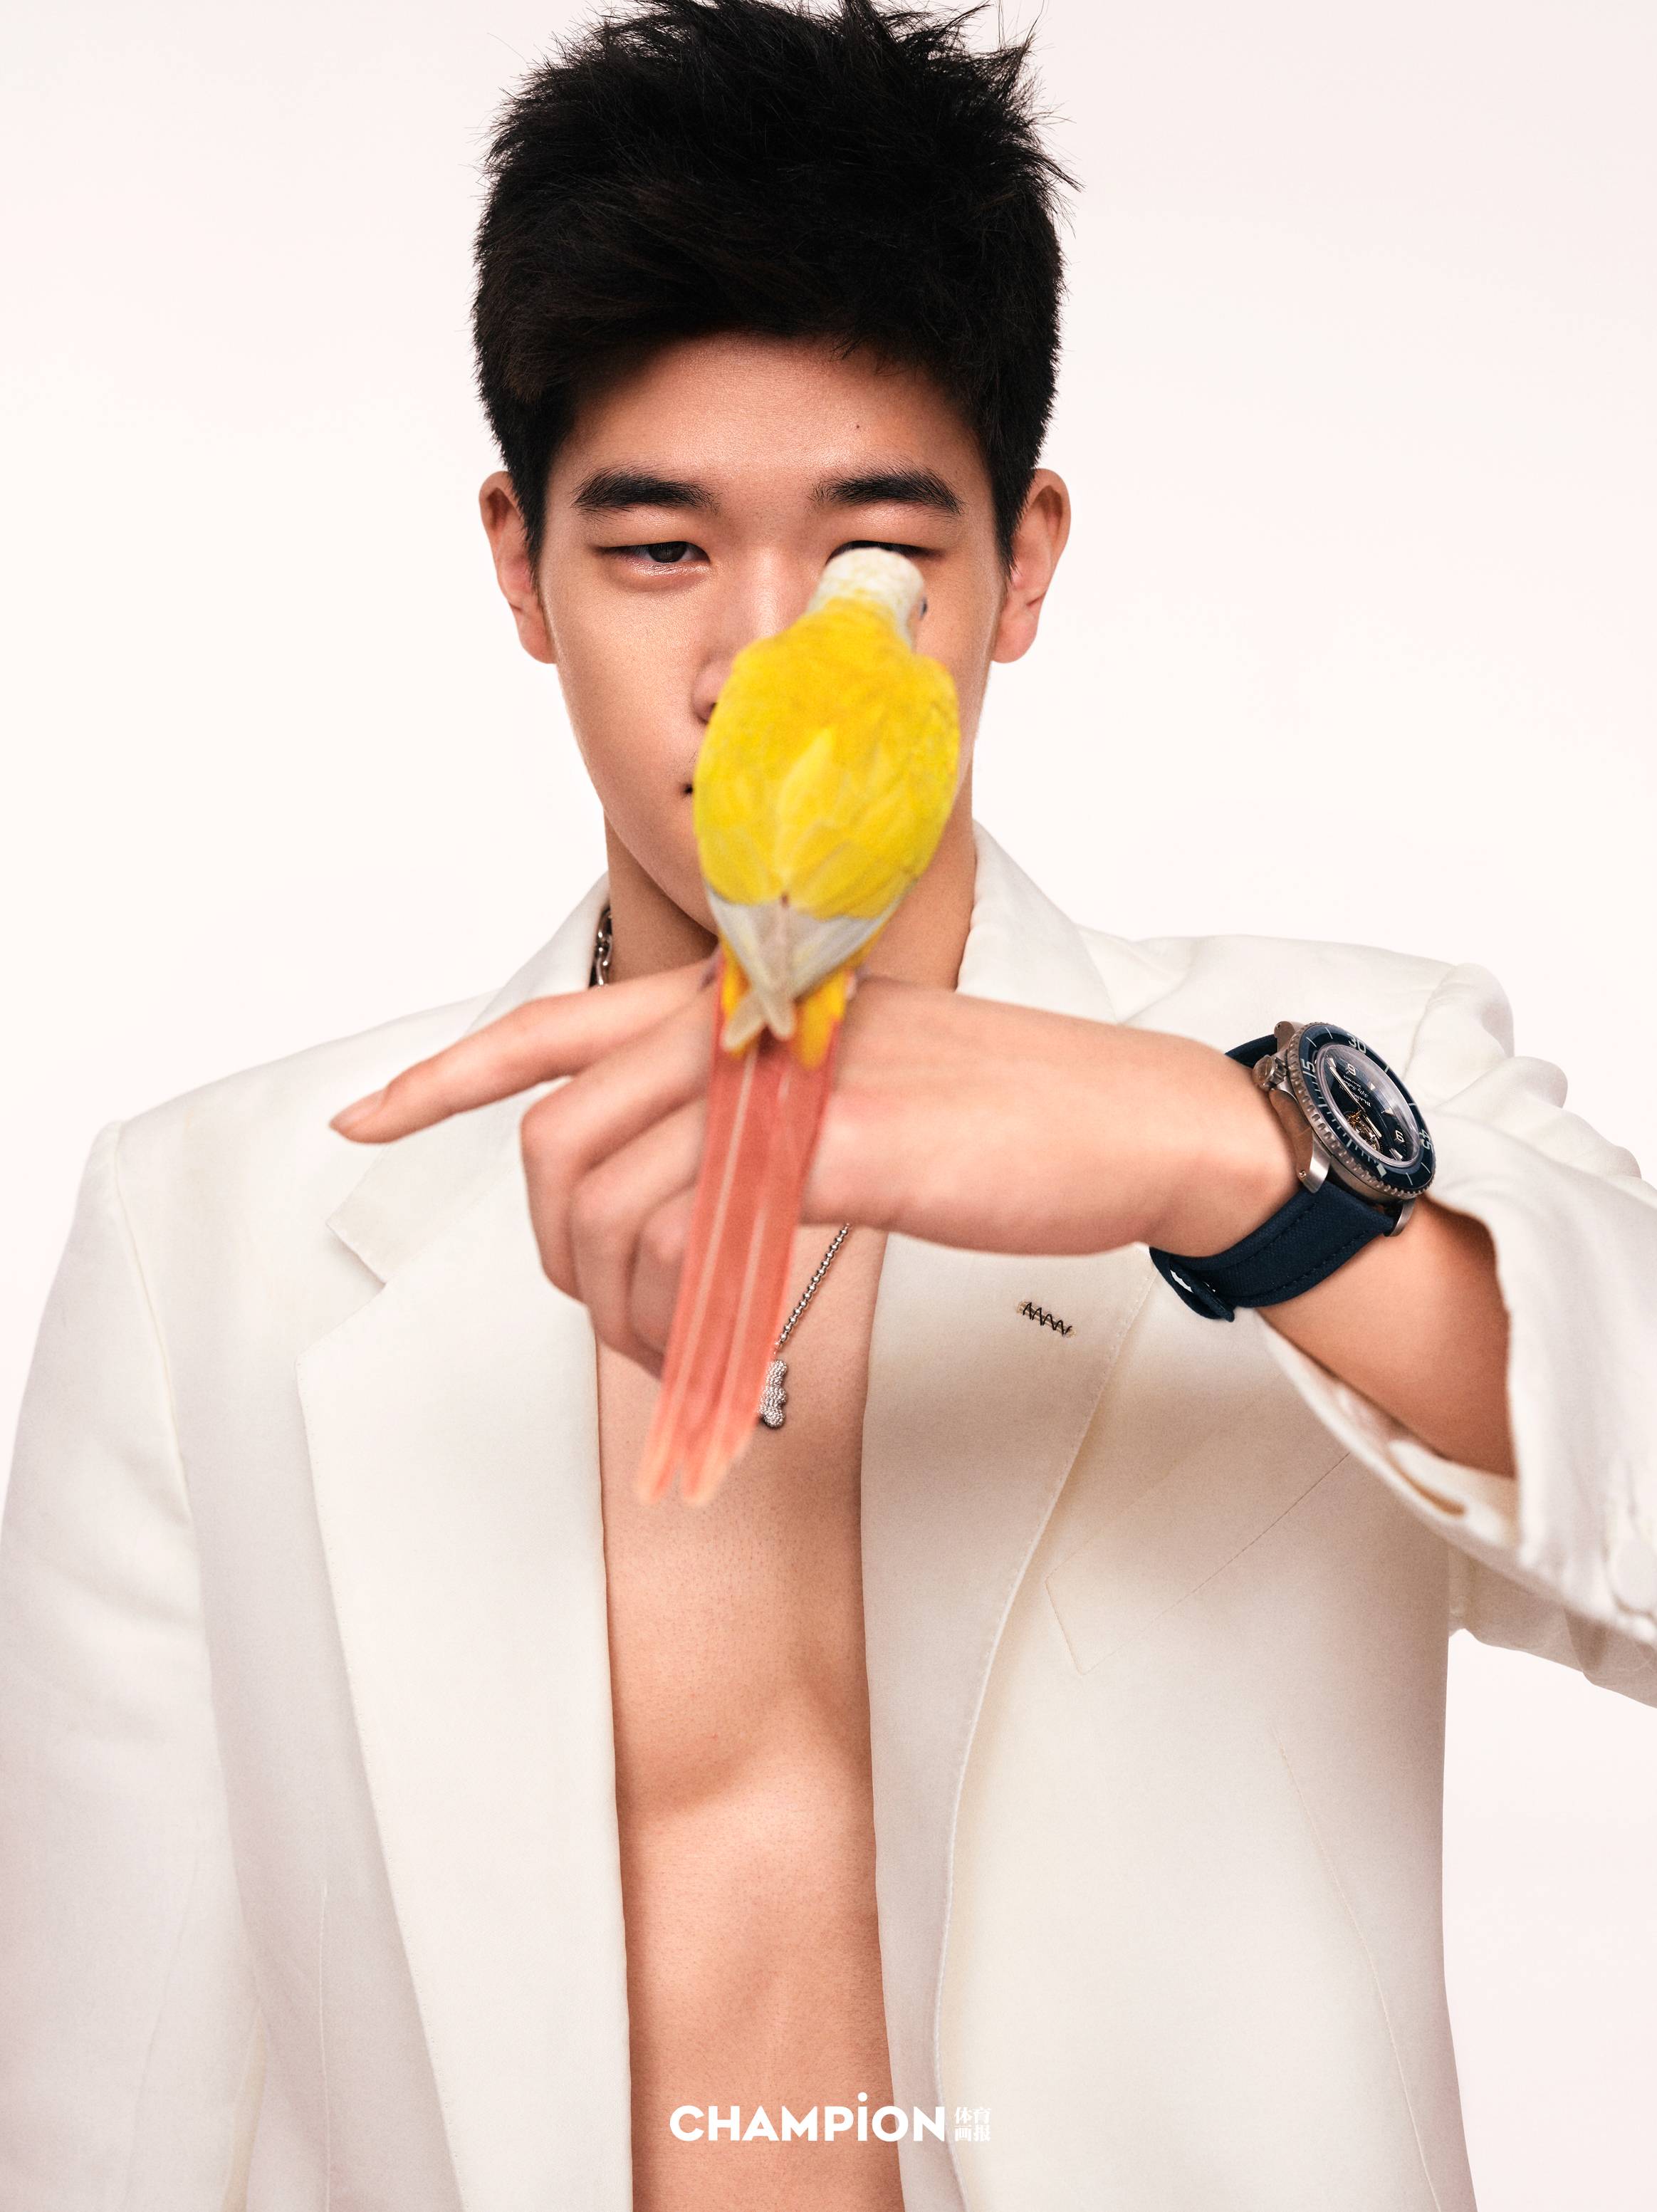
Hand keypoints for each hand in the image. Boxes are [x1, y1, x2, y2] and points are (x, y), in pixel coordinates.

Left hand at [330, 971, 1296, 1369]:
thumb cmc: (1008, 1119)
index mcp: (743, 1002)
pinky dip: (686, 1321)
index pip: (555, 1023)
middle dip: (559, 1252)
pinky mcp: (830, 1146)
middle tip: (620, 1318)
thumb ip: (751, 1122)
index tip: (367, 1115)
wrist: (1135, 1124)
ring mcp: (784, 1081)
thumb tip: (670, 1208)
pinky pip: (693, 1246)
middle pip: (557, 1138)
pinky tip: (726, 1350)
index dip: (445, 1071)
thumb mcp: (855, 1093)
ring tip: (686, 1351)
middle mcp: (745, 1026)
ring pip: (613, 1206)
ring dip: (626, 1310)